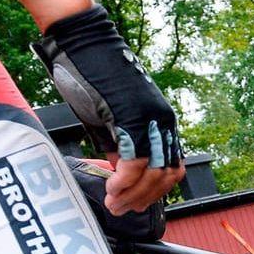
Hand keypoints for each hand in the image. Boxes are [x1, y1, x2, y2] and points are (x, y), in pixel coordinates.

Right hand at [33, 5, 183, 214]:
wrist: (82, 43)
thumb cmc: (91, 77)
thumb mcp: (112, 120)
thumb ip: (122, 147)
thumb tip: (125, 176)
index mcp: (163, 121)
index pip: (171, 168)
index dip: (154, 191)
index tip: (133, 203)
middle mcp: (164, 121)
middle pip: (166, 175)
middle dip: (143, 199)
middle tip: (120, 210)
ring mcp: (152, 119)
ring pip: (153, 173)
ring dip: (133, 195)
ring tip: (114, 204)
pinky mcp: (134, 116)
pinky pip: (134, 162)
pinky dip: (123, 182)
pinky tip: (110, 189)